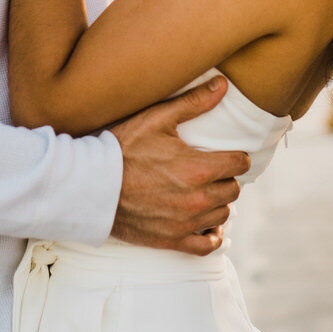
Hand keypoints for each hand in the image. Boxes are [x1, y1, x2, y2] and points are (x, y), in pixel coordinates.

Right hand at [111, 77, 249, 255]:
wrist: (92, 185)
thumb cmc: (123, 148)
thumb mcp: (157, 119)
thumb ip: (193, 103)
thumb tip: (223, 85)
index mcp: (199, 168)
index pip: (239, 164)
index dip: (235, 156)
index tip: (225, 154)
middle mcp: (197, 198)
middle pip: (233, 189)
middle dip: (225, 178)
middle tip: (211, 170)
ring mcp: (186, 222)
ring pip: (223, 214)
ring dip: (218, 202)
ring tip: (204, 191)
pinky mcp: (173, 240)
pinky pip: (207, 246)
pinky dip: (211, 235)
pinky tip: (206, 223)